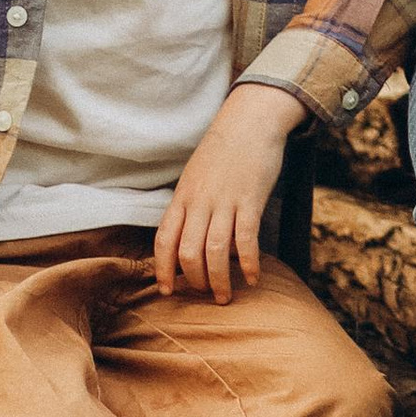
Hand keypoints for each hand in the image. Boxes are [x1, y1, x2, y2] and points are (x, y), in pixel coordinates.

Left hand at [156, 86, 296, 303]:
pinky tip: (253, 277)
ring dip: (219, 280)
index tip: (167, 290)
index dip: (162, 269)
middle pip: (188, 252)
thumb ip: (191, 205)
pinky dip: (248, 263)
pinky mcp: (250, 199)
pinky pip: (246, 239)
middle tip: (205, 294)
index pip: (164, 239)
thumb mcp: (196, 176)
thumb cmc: (224, 150)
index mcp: (183, 197)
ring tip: (226, 296)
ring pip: (214, 251)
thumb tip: (190, 238)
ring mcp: (224, 201)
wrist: (250, 120)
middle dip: (194, 281)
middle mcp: (199, 202)